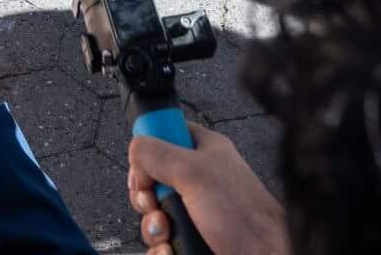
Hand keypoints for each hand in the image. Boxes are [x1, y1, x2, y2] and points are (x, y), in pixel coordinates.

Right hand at [128, 126, 290, 254]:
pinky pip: (160, 243)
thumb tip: (134, 150)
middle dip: (146, 198)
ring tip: (169, 232)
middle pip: (151, 181)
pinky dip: (161, 249)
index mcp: (203, 151)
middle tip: (157, 204)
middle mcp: (198, 180)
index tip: (146, 170)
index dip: (149, 153)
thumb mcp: (195, 171)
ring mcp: (195, 212)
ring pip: (153, 215)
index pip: (163, 135)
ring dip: (154, 228)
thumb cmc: (245, 217)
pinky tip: (173, 249)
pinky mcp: (192, 239)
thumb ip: (158, 152)